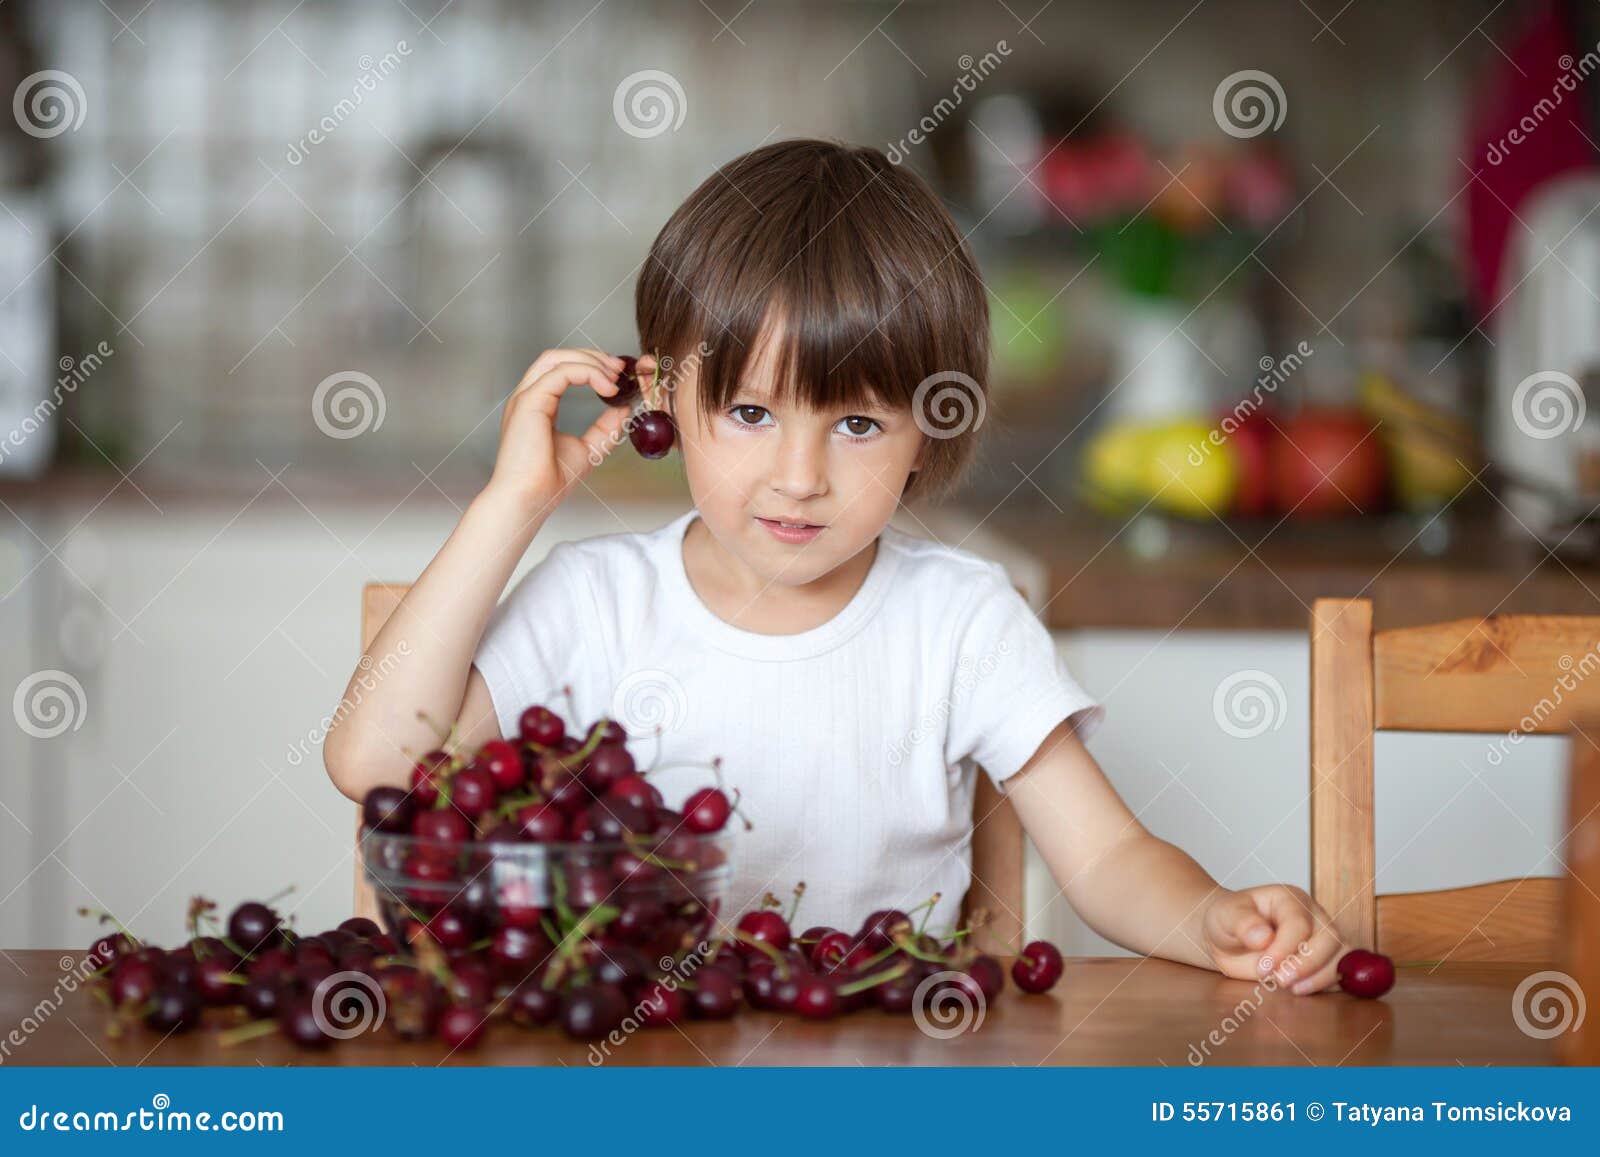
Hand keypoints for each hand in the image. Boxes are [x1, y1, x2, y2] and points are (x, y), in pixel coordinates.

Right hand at [485, 348, 634, 512]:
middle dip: (591, 356)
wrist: (530, 499)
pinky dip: (586, 373)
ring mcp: (525, 397)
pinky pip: (560, 373)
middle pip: (558, 357)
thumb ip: (605, 428)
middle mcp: (528, 397)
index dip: (590, 366)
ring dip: (589, 361)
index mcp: (538, 406)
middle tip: (620, 367)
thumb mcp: (589, 449)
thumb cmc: (548, 482)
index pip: (562, 370)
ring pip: (556, 359)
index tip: (617, 374)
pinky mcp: (529, 402)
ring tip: (614, 376)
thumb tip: (624, 408)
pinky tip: (606, 388)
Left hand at [1200, 884, 1346, 994]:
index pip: (1299, 924)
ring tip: (1292, 988)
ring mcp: (1322, 939)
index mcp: (1289, 900)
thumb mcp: (1226, 915)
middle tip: (1281, 980)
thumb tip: (1263, 936)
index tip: (1264, 967)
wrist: (1225, 940)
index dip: (1284, 949)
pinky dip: (1327, 986)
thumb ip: (1242, 923)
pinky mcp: (1323, 962)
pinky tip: (1303, 991)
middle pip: (1330, 939)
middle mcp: (1312, 917)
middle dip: (1307, 965)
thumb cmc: (1227, 920)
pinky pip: (1339, 975)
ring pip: (1341, 958)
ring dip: (1321, 978)